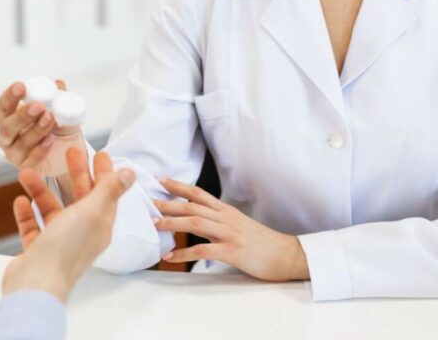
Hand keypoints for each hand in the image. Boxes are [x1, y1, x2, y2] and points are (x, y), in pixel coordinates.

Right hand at [0, 79, 85, 175]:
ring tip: (51, 119)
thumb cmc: (58, 126)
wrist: (70, 151)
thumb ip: (58, 96)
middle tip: (39, 106)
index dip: (9, 97)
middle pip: (6, 127)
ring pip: (19, 144)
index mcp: (9, 117)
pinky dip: (40, 151)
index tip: (21, 86)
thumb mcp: (61, 108)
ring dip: (36, 130)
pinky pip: (29, 163)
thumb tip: (58, 83)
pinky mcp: (26, 168)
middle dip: (22, 115)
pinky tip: (51, 140)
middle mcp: (7, 136)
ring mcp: (15, 154)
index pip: (3, 107)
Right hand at [2, 148, 135, 300]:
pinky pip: (34, 228)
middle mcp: (82, 234)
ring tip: (27, 172)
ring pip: (53, 210)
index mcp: (100, 225)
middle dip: (76, 174)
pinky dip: (28, 214)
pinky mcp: (38, 251)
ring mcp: (59, 243)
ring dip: (41, 191)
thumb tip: (130, 174)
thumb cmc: (67, 247)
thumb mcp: (92, 211)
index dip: (104, 172)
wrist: (37, 284)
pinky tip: (20, 201)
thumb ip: (108, 190)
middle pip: (81, 198)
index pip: (106, 193)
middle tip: (69, 152)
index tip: (99, 153)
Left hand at [153, 177, 308, 281]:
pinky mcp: (231, 251)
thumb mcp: (240, 225)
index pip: (199, 193)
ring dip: (173, 223)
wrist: (286, 255)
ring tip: (155, 224)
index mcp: (227, 211)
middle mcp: (226, 218)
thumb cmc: (263, 243)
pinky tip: (171, 257)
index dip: (179, 186)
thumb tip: (200, 222)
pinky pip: (202, 250)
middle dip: (169, 202)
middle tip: (150, 202)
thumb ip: (220, 222)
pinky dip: (184, 253)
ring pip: (195, 223)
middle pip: (192, 206)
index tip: (161, 180)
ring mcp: (229, 234)